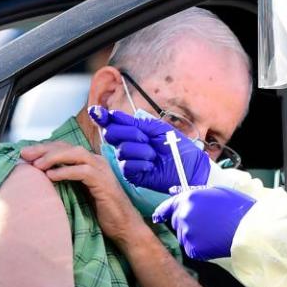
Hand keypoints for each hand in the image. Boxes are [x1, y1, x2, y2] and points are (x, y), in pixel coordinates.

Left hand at [20, 141, 146, 246]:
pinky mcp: (103, 182)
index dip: (44, 148)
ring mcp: (101, 170)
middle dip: (44, 149)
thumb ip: (66, 181)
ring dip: (53, 157)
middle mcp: (96, 161)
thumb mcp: (80, 193)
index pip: (64, 148)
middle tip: (25, 154)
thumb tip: (41, 177)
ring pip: (75, 154)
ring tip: (36, 165)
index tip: (25, 154)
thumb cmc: (101, 212)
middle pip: (67, 147)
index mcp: (89, 162)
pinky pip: (82, 171)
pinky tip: (51, 176)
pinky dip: (65, 171)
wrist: (125, 227)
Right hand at [89, 106, 209, 191]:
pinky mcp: (132, 175)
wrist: (190, 168)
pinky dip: (142, 164)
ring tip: (154, 156)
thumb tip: (113, 113)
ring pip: (122, 150)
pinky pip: (127, 166)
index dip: (103, 117)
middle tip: (146, 138)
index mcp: (134, 132)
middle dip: (130, 133)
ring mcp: (128, 160)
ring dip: (141, 151)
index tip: (96, 111)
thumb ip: (135, 123)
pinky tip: (151, 166)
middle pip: (111, 134)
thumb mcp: (157, 129)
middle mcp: (128, 145)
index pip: (113, 123)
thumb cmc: (177, 147)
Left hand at [152, 186, 255, 260]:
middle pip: (176, 222)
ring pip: (184, 237)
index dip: (162, 212)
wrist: (250, 228)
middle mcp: (184, 215)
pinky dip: (200, 248)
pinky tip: (213, 241)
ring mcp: (187, 232)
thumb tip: (181, 197)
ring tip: (213, 232)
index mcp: (188, 198)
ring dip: (194, 236)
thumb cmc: (237, 208)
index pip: (168, 206)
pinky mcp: (193, 249)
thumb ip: (195, 195)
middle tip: (207, 224)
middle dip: (186, 223)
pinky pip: (192, 249)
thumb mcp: (215, 192)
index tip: (157, 217)